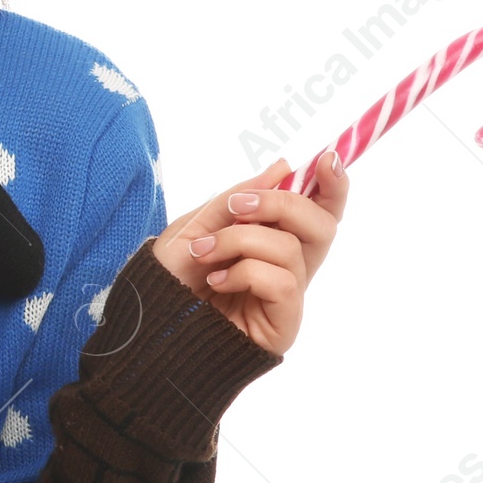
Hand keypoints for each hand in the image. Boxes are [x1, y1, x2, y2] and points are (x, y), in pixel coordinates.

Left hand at [148, 152, 349, 353]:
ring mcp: (287, 296)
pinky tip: (218, 281)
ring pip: (293, 248)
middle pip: (322, 225)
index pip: (319, 211)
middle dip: (283, 204)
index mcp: (272, 239)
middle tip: (239, 208)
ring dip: (240, 241)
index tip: (328, 158)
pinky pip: (284, 281)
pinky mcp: (284, 323)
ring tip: (204, 254)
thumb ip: (237, 198)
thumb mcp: (197, 225)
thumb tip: (284, 168)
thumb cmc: (171, 278)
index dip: (333, 185)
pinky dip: (245, 272)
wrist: (149, 324)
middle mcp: (288, 266)